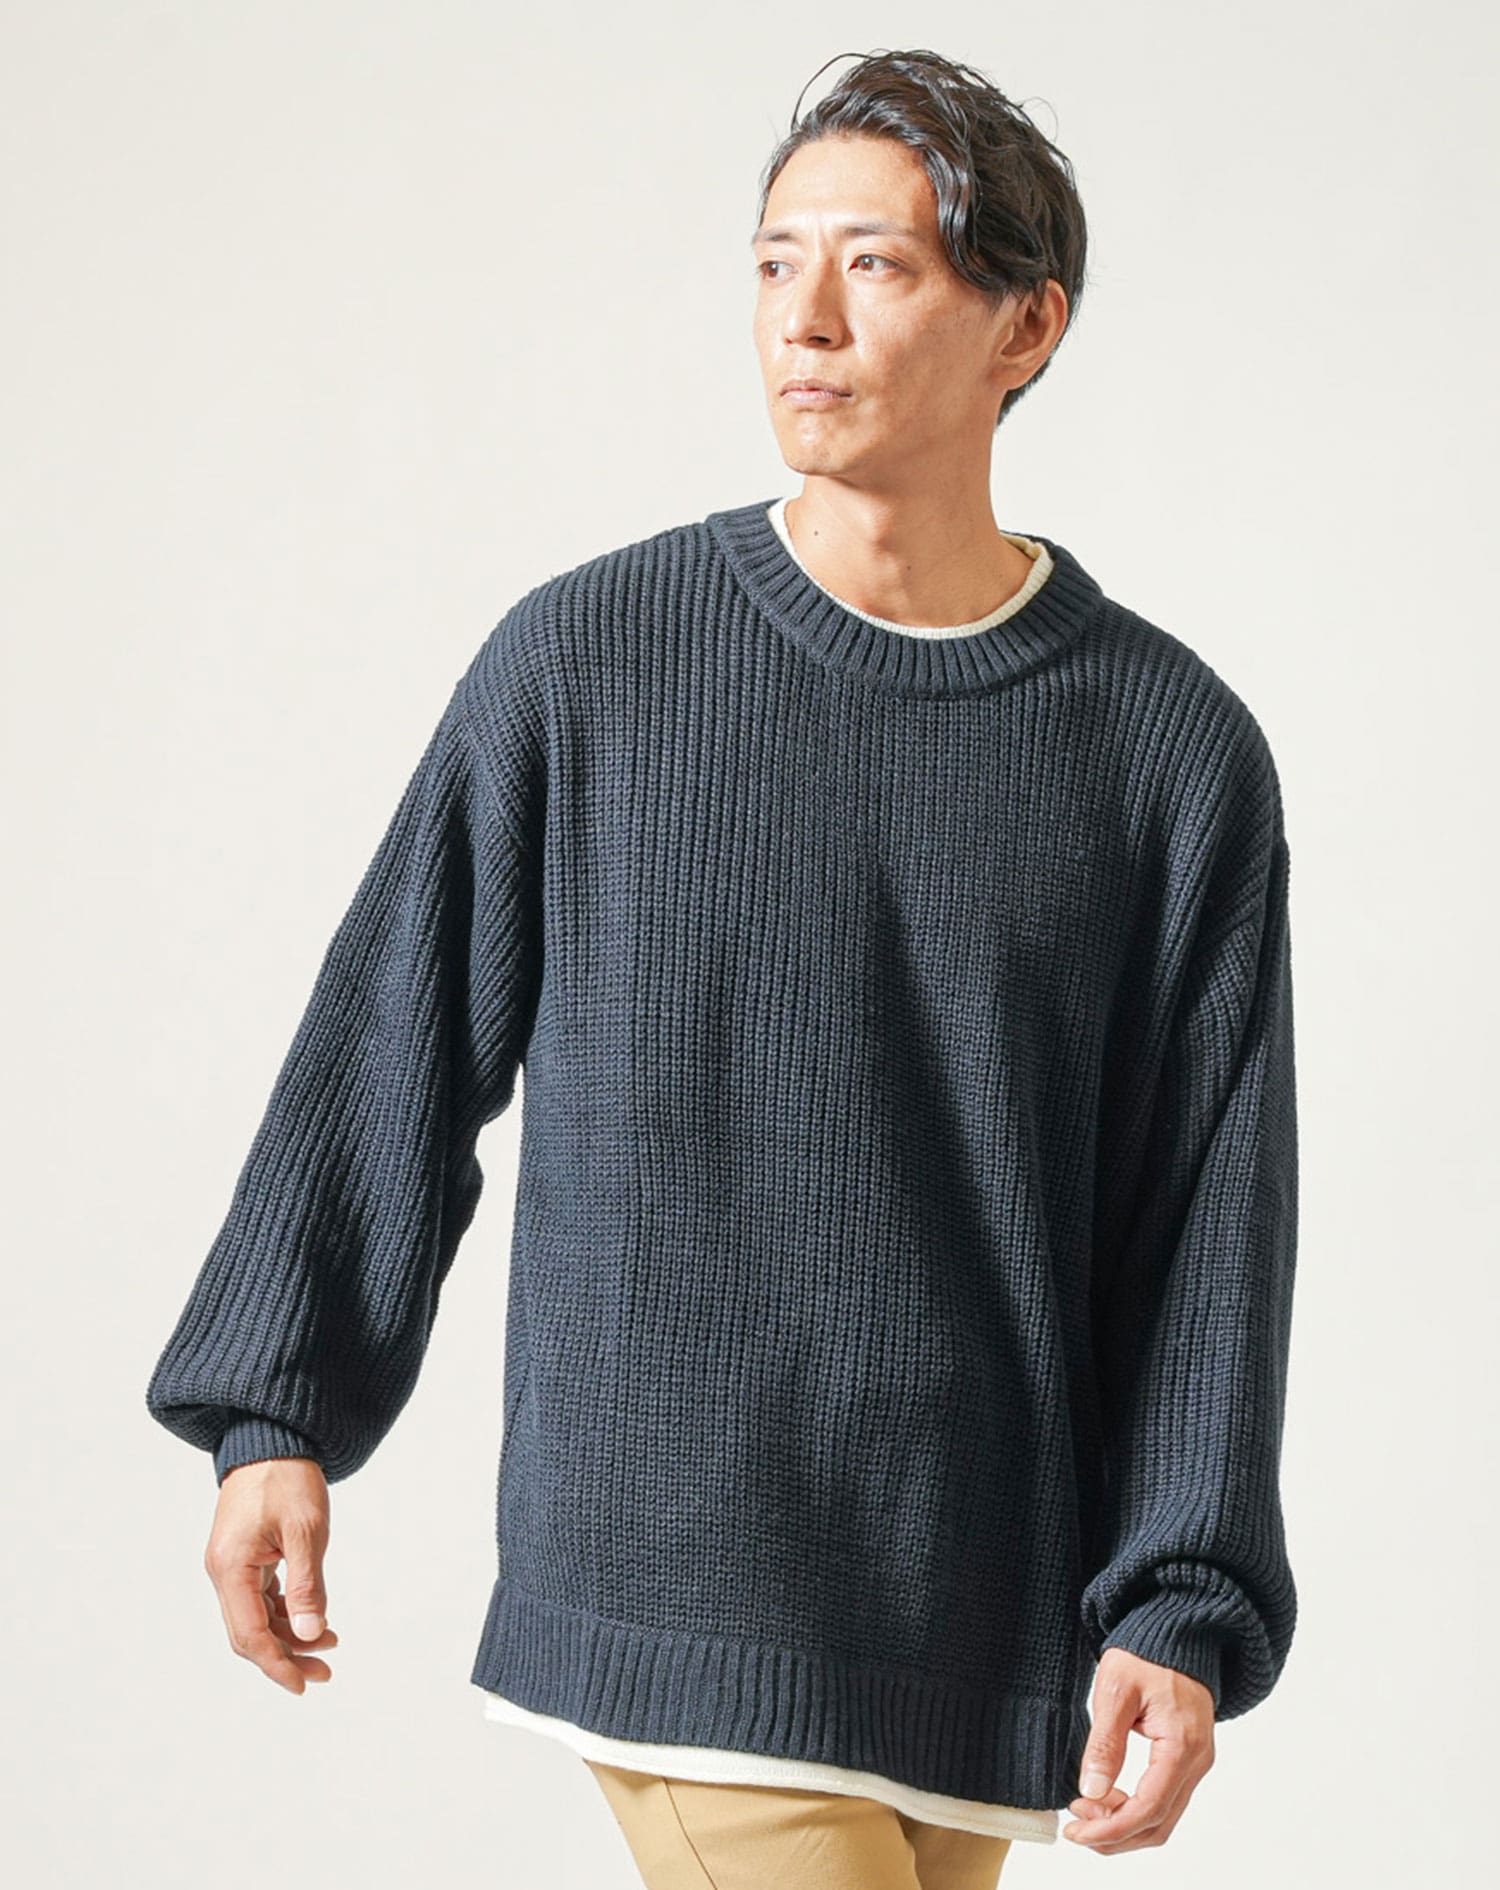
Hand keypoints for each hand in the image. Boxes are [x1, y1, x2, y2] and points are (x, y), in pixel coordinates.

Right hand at [203, 1456, 338, 1692]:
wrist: (271, 1436)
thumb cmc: (287, 1477)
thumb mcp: (306, 1531)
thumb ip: (307, 1586)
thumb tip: (312, 1633)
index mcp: (231, 1568)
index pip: (250, 1636)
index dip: (278, 1665)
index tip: (305, 1685)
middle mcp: (223, 1571)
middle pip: (249, 1633)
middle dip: (286, 1656)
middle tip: (325, 1672)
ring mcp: (231, 1564)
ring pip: (255, 1617)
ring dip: (288, 1635)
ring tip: (330, 1643)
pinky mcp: (243, 1556)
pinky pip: (259, 1597)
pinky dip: (285, 1611)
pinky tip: (313, 1617)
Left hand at [1063, 1648, 1214, 1851]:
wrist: (1174, 1633)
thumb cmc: (1145, 1654)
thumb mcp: (1115, 1691)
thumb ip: (1105, 1743)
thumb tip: (1091, 1791)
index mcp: (1181, 1746)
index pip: (1149, 1809)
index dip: (1111, 1829)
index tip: (1076, 1831)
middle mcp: (1196, 1762)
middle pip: (1158, 1824)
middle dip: (1115, 1835)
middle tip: (1075, 1828)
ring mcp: (1195, 1763)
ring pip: (1163, 1817)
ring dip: (1124, 1826)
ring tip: (1085, 1813)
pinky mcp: (1187, 1759)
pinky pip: (1164, 1799)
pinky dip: (1135, 1809)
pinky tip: (1106, 1798)